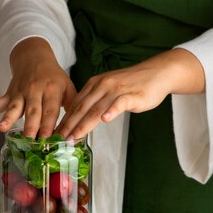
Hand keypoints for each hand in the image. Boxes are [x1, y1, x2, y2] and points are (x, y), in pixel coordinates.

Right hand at [0, 37, 76, 137]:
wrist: (34, 57)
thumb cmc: (54, 78)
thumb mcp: (68, 87)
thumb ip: (73, 107)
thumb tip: (79, 128)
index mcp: (52, 89)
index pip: (51, 110)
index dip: (49, 124)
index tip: (48, 138)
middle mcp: (35, 90)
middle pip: (32, 111)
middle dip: (30, 126)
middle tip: (29, 139)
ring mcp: (20, 92)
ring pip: (14, 107)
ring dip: (7, 118)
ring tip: (2, 129)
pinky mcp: (9, 94)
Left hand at [56, 48, 204, 138]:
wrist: (156, 73)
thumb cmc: (132, 85)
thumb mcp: (108, 90)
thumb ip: (94, 102)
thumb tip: (78, 119)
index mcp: (94, 84)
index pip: (76, 105)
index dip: (65, 120)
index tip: (56, 133)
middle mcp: (102, 85)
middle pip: (82, 108)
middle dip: (69, 125)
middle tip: (60, 139)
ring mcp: (116, 90)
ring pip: (97, 108)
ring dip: (84, 124)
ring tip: (75, 136)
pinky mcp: (131, 95)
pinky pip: (120, 103)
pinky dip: (112, 111)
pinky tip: (106, 119)